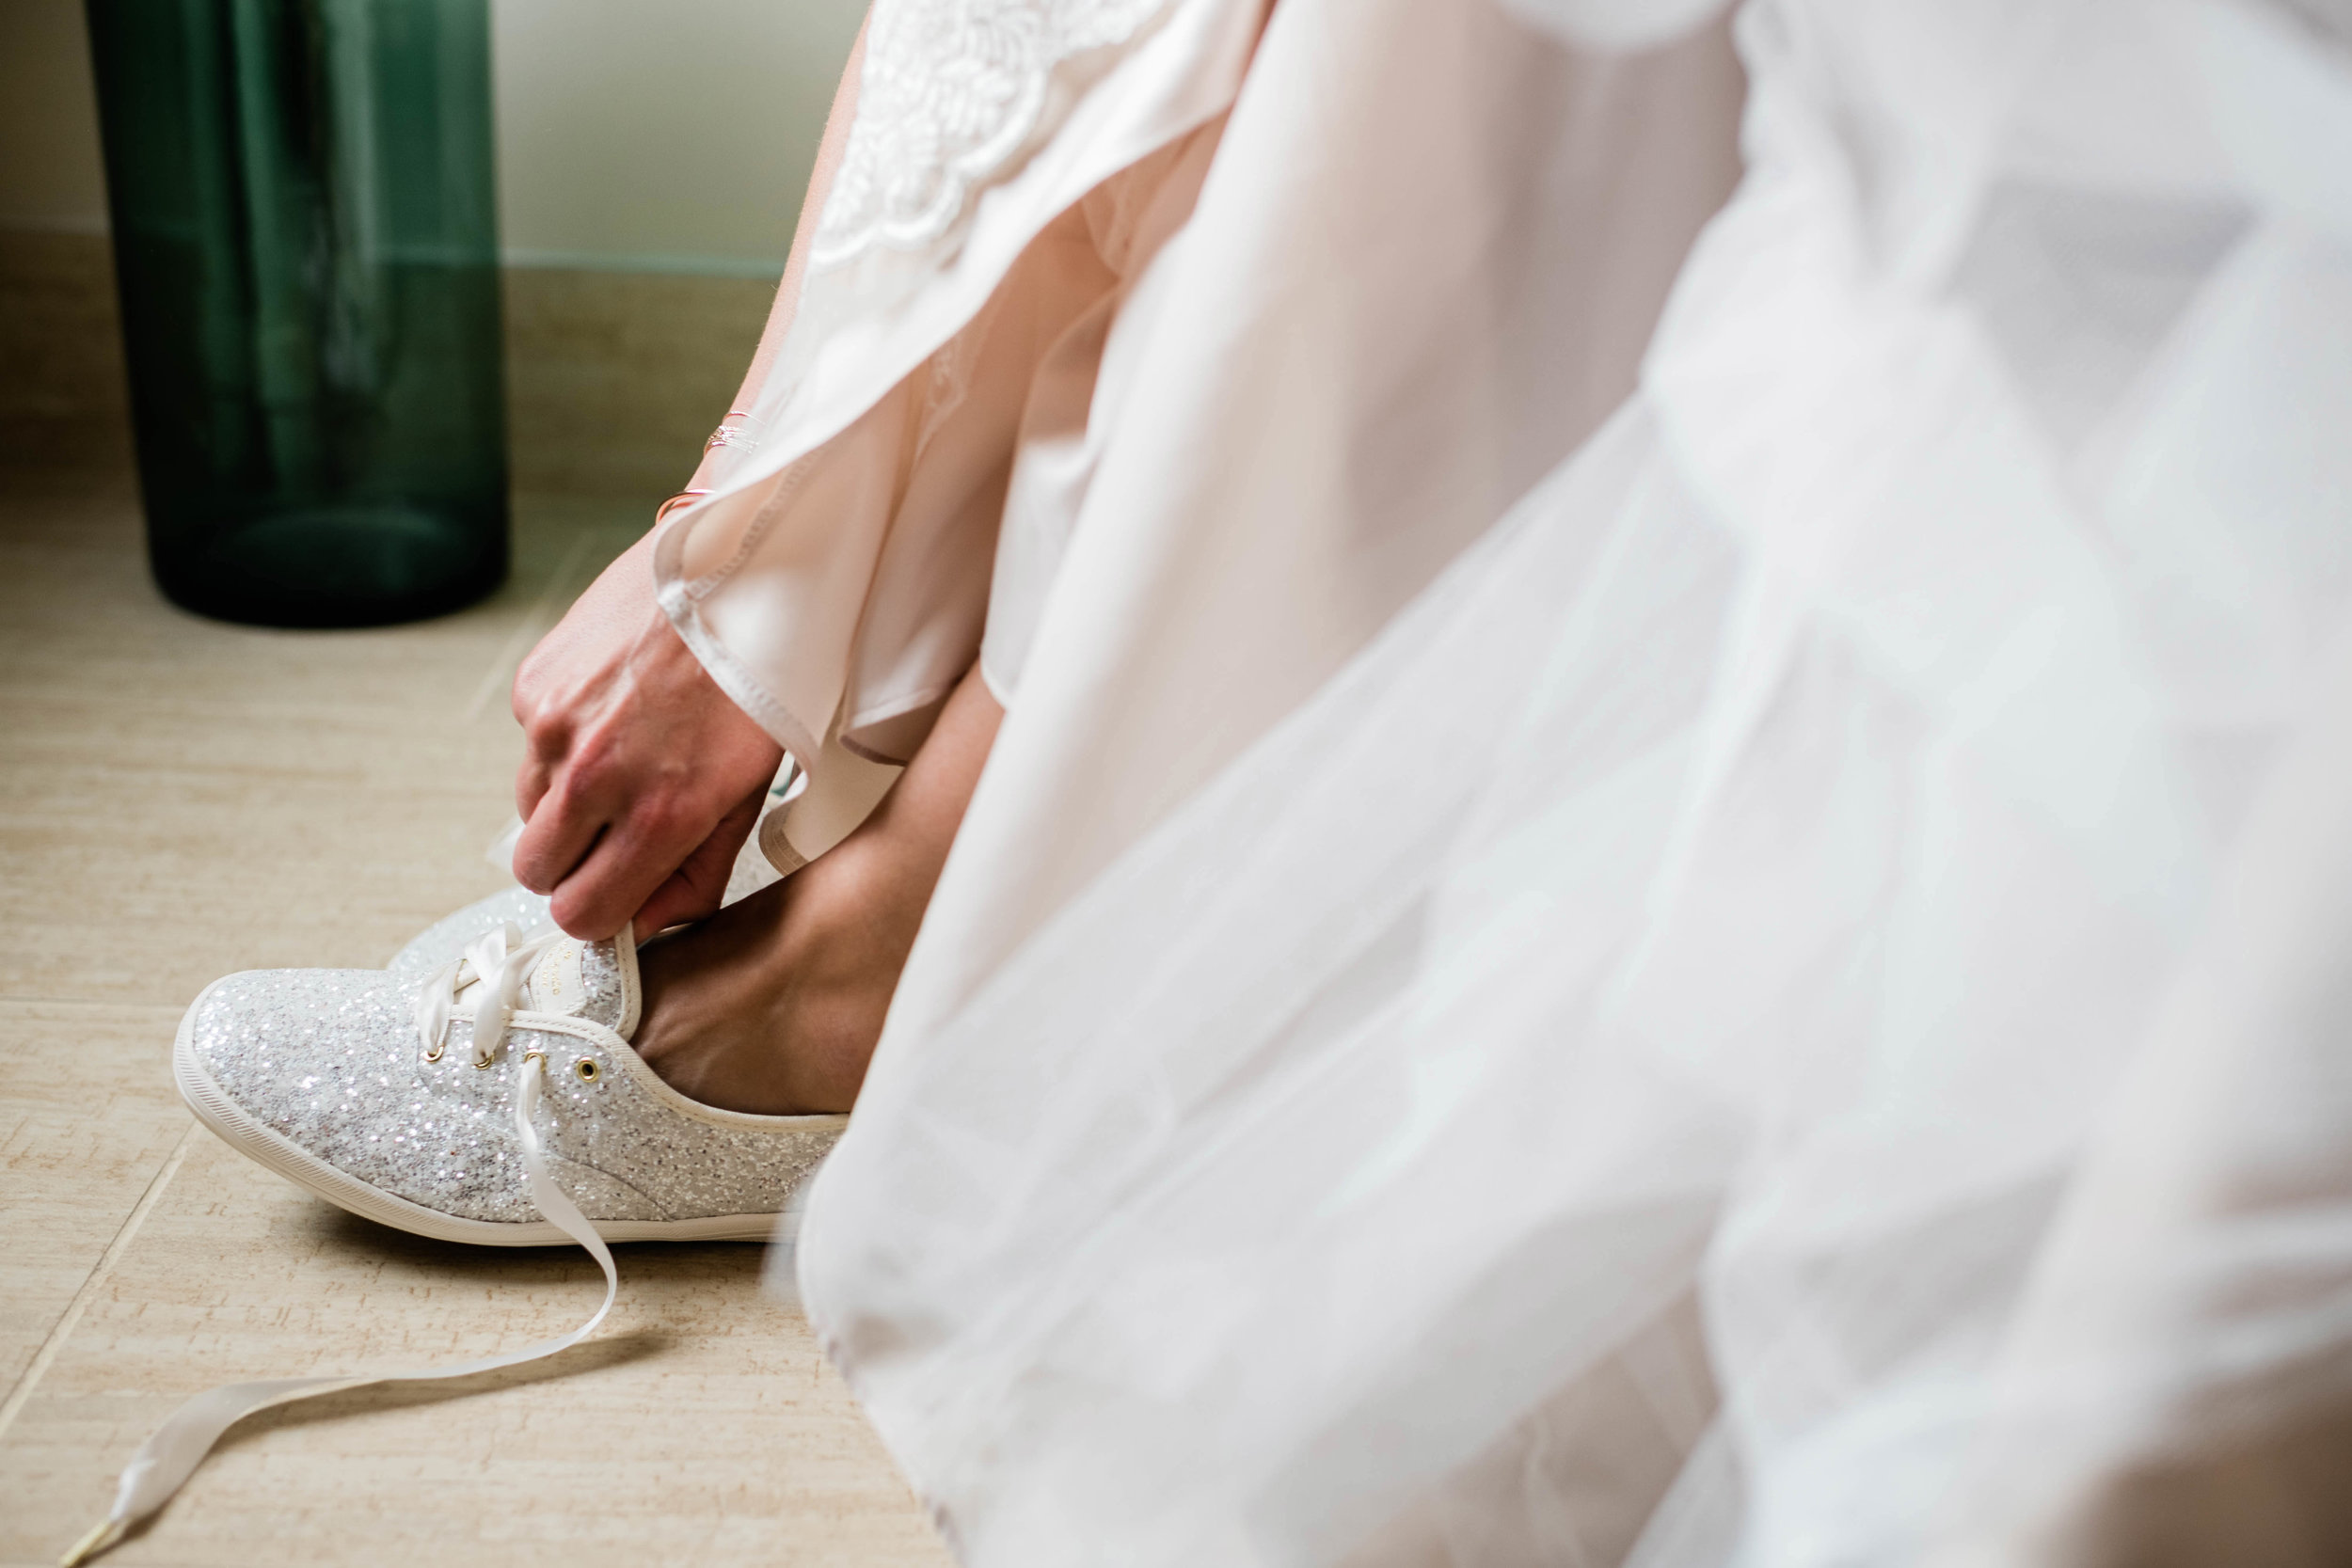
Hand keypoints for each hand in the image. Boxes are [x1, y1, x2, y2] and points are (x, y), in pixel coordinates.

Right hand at [510, 533, 784, 940]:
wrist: (736, 572)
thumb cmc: (759, 679)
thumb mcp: (751, 791)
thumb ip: (697, 870)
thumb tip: (649, 920)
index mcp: (660, 812)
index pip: (582, 914)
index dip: (602, 911)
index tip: (620, 893)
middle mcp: (597, 775)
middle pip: (537, 873)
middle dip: (573, 867)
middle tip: (617, 835)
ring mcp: (555, 727)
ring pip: (528, 812)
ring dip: (565, 806)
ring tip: (626, 762)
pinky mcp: (535, 686)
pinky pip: (531, 748)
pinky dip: (563, 745)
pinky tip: (615, 711)